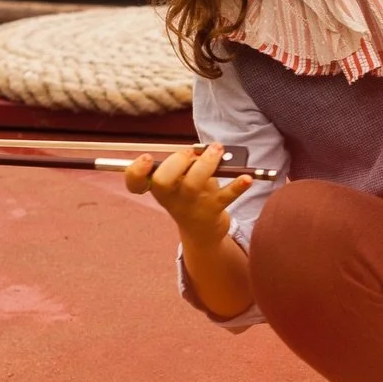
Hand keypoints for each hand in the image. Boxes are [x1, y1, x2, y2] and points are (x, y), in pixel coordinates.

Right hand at [123, 143, 252, 243]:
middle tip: (190, 154)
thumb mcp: (178, 182)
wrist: (201, 232)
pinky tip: (247, 178)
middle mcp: (171, 197)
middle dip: (176, 161)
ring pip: (194, 184)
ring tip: (217, 149)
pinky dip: (238, 186)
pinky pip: (226, 197)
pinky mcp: (213, 210)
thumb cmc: (188, 197)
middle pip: (163, 181)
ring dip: (206, 163)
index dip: (136, 171)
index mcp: (158, 188)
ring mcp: (191, 205)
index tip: (147, 159)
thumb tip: (203, 149)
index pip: (135, 182)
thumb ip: (184, 164)